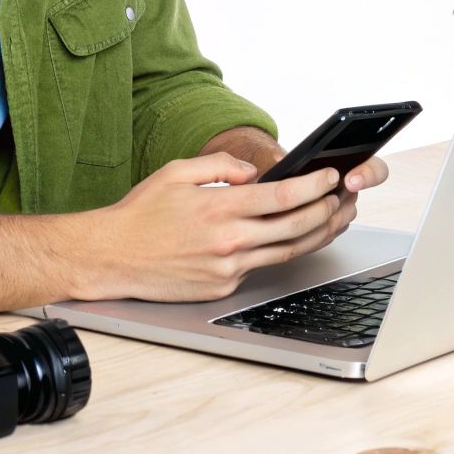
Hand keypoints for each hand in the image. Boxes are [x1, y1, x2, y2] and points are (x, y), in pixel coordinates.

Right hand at [77, 153, 348, 302]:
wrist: (112, 258)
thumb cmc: (140, 214)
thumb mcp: (176, 172)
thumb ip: (220, 165)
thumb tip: (253, 172)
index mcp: (219, 208)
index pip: (283, 196)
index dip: (315, 186)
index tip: (331, 176)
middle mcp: (228, 242)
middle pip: (296, 227)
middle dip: (327, 209)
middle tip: (342, 197)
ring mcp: (227, 269)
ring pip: (287, 252)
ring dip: (316, 234)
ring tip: (332, 218)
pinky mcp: (222, 288)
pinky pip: (259, 267)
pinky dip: (278, 251)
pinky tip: (292, 238)